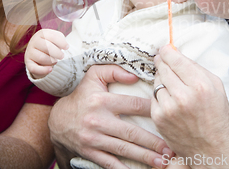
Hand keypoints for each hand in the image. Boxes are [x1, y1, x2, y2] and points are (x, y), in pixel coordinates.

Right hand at [25, 29, 68, 78]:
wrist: (40, 52)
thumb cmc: (51, 44)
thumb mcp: (57, 39)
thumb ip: (61, 39)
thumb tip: (65, 46)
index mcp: (41, 33)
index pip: (52, 36)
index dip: (61, 42)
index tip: (67, 47)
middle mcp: (34, 41)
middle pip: (47, 47)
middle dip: (57, 53)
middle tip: (62, 56)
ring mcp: (29, 52)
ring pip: (41, 58)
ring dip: (51, 61)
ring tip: (55, 61)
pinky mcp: (28, 63)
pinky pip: (34, 68)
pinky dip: (43, 70)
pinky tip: (50, 69)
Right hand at [49, 65, 172, 168]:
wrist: (58, 120)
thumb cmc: (82, 96)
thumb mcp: (93, 76)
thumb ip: (114, 70)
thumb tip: (135, 75)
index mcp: (102, 101)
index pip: (133, 105)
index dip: (152, 110)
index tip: (168, 114)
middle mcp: (98, 121)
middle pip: (131, 133)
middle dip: (153, 142)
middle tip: (170, 148)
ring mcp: (94, 139)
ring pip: (124, 150)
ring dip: (145, 157)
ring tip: (162, 162)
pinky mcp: (91, 153)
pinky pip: (110, 163)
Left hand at [151, 45, 228, 168]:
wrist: (212, 148)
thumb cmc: (216, 116)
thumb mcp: (216, 87)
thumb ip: (197, 68)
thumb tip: (177, 54)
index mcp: (200, 86)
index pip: (176, 60)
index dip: (167, 52)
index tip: (164, 49)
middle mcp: (183, 97)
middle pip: (163, 68)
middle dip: (163, 62)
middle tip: (163, 60)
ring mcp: (169, 108)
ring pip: (156, 81)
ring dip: (161, 79)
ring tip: (172, 84)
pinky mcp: (159, 118)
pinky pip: (153, 97)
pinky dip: (159, 95)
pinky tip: (169, 99)